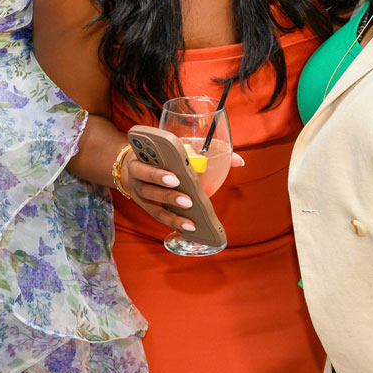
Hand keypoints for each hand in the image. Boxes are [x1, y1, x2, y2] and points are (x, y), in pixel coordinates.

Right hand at [118, 152, 244, 233]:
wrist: (134, 162)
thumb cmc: (163, 152)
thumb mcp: (178, 144)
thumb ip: (206, 148)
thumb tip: (239, 161)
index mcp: (141, 157)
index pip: (146, 164)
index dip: (159, 173)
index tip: (176, 178)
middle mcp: (137, 177)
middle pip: (150, 188)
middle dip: (169, 195)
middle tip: (188, 201)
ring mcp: (139, 193)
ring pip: (153, 206)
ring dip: (172, 215)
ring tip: (191, 221)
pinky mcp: (145, 206)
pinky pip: (158, 216)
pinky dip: (173, 222)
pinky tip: (188, 228)